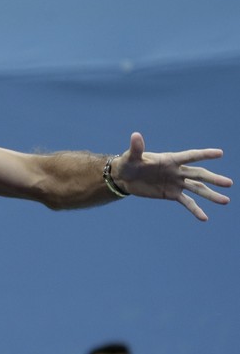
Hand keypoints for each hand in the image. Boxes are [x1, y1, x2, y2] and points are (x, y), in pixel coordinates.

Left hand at [112, 132, 231, 220]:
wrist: (124, 177)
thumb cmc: (128, 163)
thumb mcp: (131, 157)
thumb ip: (136, 148)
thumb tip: (135, 135)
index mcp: (170, 160)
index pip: (190, 156)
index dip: (204, 155)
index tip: (219, 153)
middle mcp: (177, 171)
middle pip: (198, 174)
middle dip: (213, 179)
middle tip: (229, 183)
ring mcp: (176, 183)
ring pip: (197, 189)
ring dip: (211, 195)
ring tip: (225, 201)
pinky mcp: (171, 194)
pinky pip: (187, 202)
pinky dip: (195, 209)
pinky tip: (204, 218)